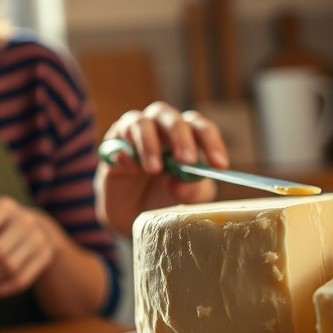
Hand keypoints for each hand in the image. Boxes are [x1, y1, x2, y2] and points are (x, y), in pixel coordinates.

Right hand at [95, 101, 229, 234]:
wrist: (132, 215)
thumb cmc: (166, 198)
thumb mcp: (186, 199)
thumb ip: (191, 190)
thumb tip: (183, 181)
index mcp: (186, 135)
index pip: (200, 127)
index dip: (211, 142)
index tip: (220, 165)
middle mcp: (160, 127)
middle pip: (171, 118)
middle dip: (181, 137)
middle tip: (186, 160)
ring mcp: (134, 133)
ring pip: (141, 122)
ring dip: (149, 143)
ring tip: (154, 169)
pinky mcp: (112, 145)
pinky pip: (116, 141)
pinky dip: (124, 152)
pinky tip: (130, 167)